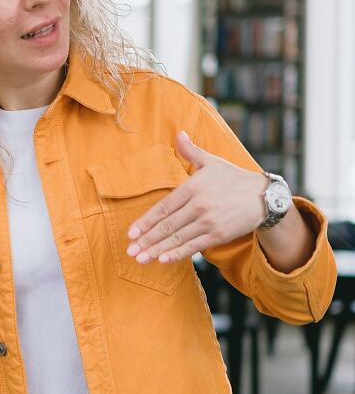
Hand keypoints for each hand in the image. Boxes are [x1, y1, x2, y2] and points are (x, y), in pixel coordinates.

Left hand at [126, 131, 265, 264]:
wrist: (264, 197)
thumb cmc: (234, 178)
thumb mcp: (212, 162)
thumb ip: (191, 151)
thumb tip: (178, 134)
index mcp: (193, 187)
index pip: (164, 207)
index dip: (146, 221)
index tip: (131, 232)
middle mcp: (199, 205)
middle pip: (167, 225)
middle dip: (147, 239)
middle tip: (130, 250)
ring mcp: (208, 221)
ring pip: (177, 238)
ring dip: (157, 250)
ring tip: (140, 258)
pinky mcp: (218, 235)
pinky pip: (194, 247)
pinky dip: (177, 254)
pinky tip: (163, 260)